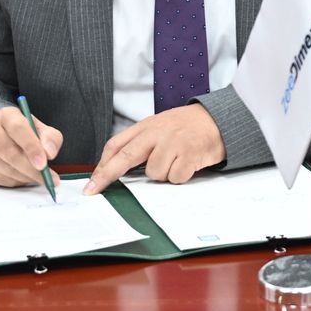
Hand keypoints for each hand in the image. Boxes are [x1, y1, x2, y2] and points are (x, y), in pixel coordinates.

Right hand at [0, 106, 62, 188]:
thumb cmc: (23, 132)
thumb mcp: (40, 129)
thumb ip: (50, 138)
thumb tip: (50, 153)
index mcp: (7, 115)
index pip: (18, 129)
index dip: (31, 147)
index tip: (44, 164)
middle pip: (8, 152)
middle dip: (30, 169)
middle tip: (46, 178)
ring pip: (2, 167)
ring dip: (23, 177)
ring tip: (36, 177)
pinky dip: (13, 181)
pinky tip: (21, 177)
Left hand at [83, 104, 224, 193]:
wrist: (218, 119)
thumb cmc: (186, 126)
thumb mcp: (160, 126)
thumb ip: (140, 142)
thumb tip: (116, 167)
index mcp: (147, 126)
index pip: (117, 144)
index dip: (102, 165)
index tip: (92, 182)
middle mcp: (157, 133)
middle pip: (125, 157)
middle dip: (107, 176)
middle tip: (93, 191)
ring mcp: (173, 143)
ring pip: (154, 173)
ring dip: (163, 174)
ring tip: (176, 162)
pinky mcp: (189, 154)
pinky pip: (174, 177)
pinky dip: (180, 177)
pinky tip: (187, 165)